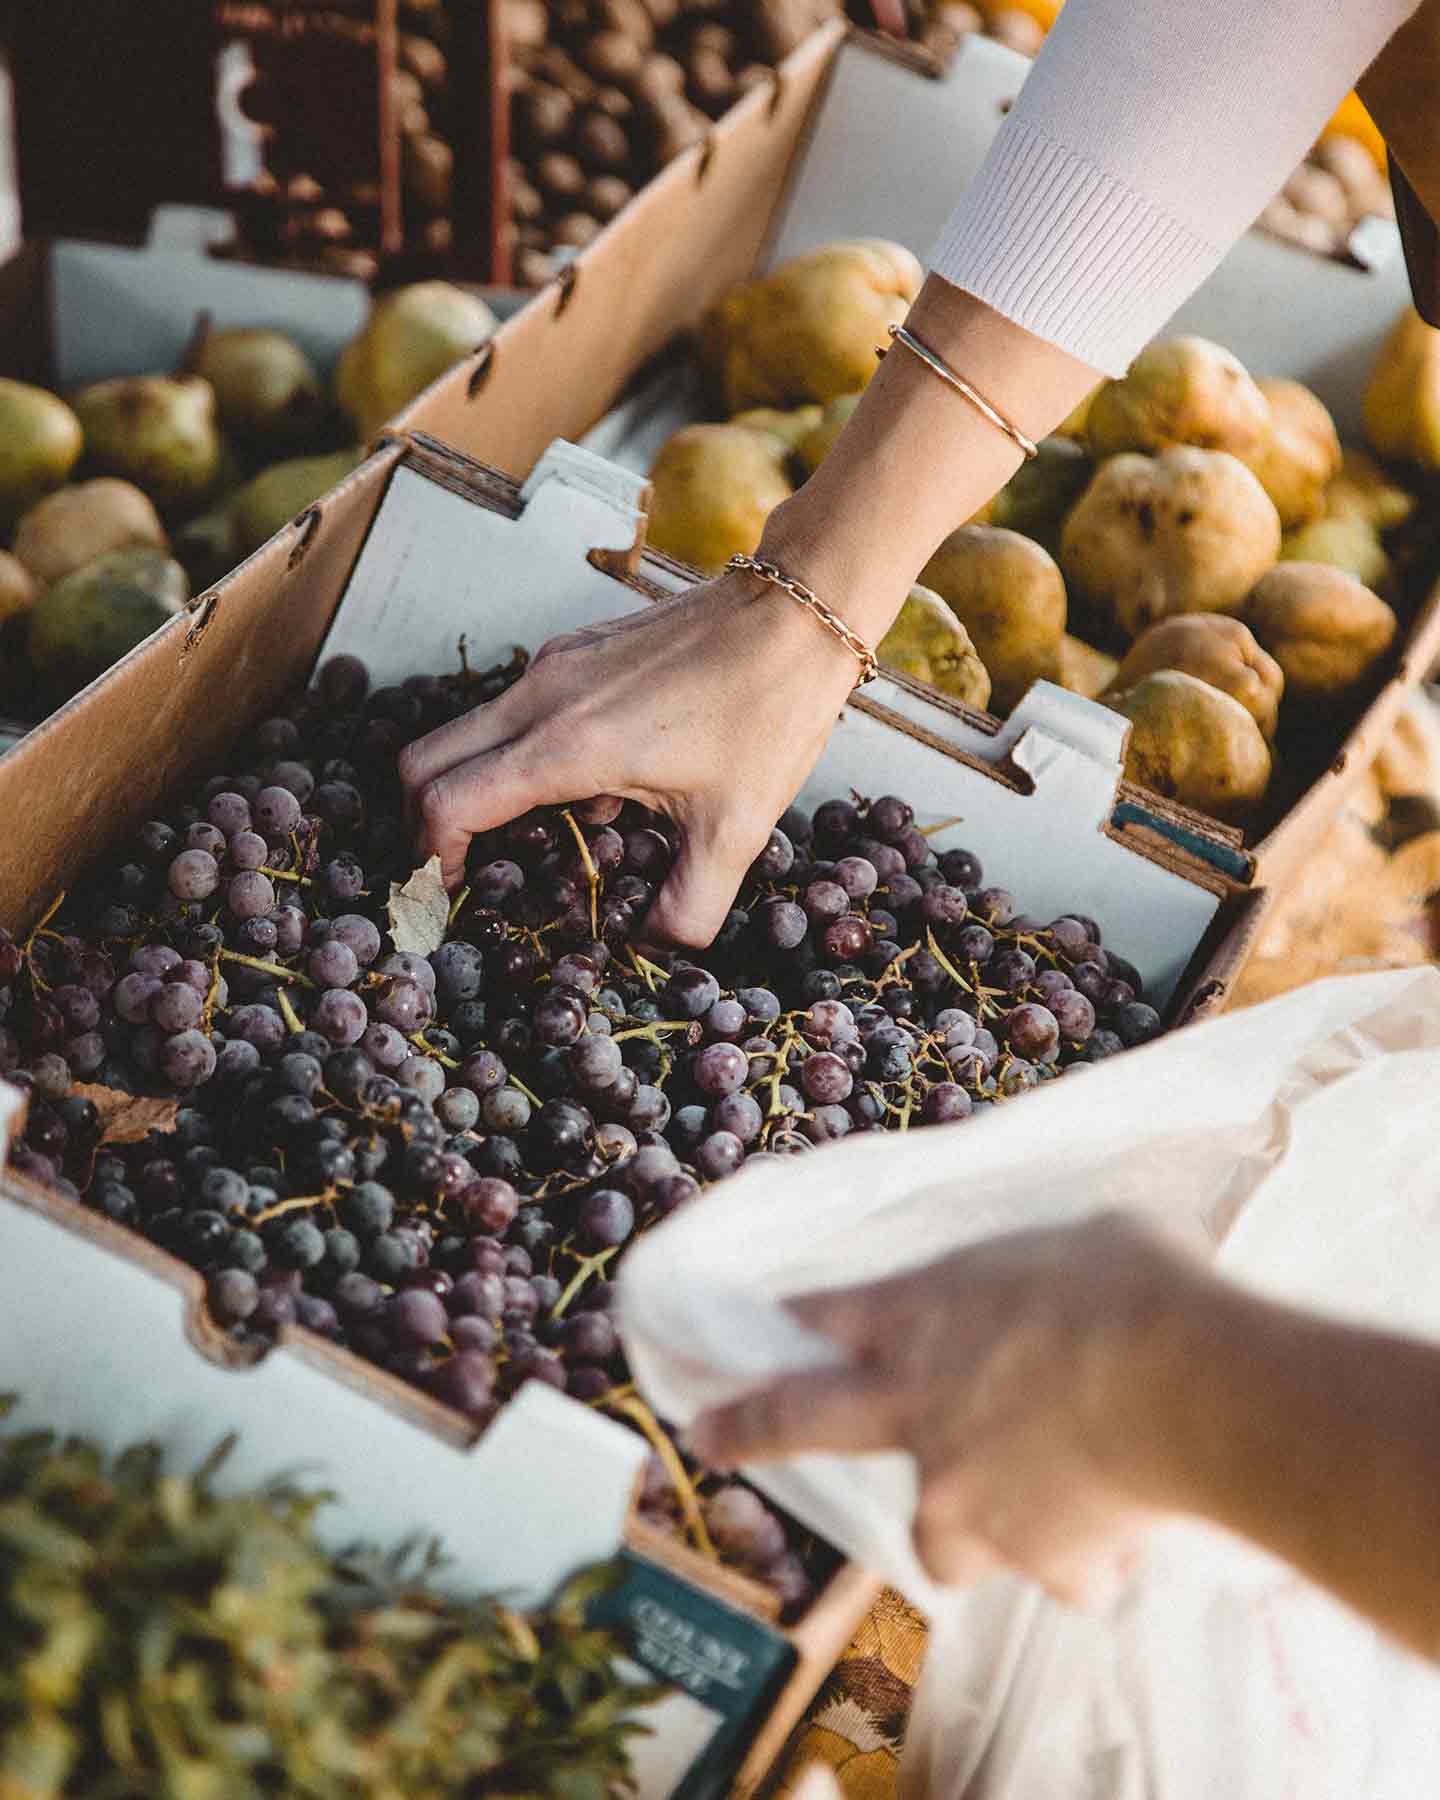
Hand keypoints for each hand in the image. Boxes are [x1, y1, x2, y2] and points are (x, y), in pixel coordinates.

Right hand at [397, 565, 862, 944]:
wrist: (797, 613)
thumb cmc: (768, 712)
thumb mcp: (737, 830)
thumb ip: (689, 906)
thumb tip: (656, 951)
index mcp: (566, 746)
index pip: (447, 803)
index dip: (433, 861)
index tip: (452, 896)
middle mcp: (541, 697)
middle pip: (424, 761)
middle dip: (425, 824)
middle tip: (458, 873)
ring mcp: (553, 666)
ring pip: (465, 732)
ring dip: (473, 787)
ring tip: (532, 838)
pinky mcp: (575, 650)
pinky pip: (512, 708)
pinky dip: (516, 754)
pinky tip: (589, 788)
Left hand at [690, 1213, 1213, 1602]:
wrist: (1184, 1383)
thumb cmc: (1135, 1284)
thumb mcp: (1077, 1240)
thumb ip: (1041, 1276)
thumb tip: (1074, 1275)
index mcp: (918, 1316)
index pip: (828, 1314)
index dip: (796, 1319)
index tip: (767, 1322)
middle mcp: (917, 1409)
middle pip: (800, 1419)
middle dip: (744, 1427)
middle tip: (706, 1434)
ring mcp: (962, 1494)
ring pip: (944, 1539)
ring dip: (979, 1529)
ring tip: (1038, 1516)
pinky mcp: (1030, 1556)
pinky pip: (1058, 1571)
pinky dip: (1084, 1560)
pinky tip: (1126, 1533)